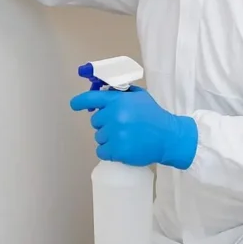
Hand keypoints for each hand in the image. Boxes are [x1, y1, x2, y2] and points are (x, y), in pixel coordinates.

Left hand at [70, 87, 197, 168]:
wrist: (168, 137)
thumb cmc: (154, 116)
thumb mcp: (140, 97)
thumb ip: (121, 93)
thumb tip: (103, 92)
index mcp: (119, 100)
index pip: (91, 98)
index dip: (80, 101)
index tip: (74, 104)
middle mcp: (115, 115)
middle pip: (95, 121)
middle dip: (105, 123)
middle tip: (121, 126)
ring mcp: (115, 133)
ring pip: (98, 137)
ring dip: (108, 138)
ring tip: (125, 137)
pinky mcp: (117, 150)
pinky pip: (101, 151)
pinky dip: (109, 151)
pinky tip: (121, 148)